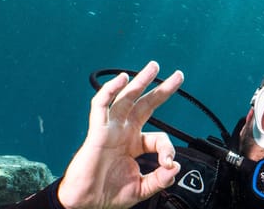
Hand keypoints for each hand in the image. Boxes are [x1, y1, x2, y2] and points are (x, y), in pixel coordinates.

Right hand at [58, 61, 182, 208]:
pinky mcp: (97, 132)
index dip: (168, 149)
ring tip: (154, 67)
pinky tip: (121, 79)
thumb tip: (175, 168)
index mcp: (135, 144)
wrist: (85, 204)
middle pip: (146, 104)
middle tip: (178, 75)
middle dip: (162, 89)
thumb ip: (160, 179)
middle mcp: (124, 132)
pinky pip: (101, 106)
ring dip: (140, 82)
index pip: (159, 137)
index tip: (169, 164)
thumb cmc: (108, 194)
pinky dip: (110, 91)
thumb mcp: (142, 188)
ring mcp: (110, 130)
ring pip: (126, 99)